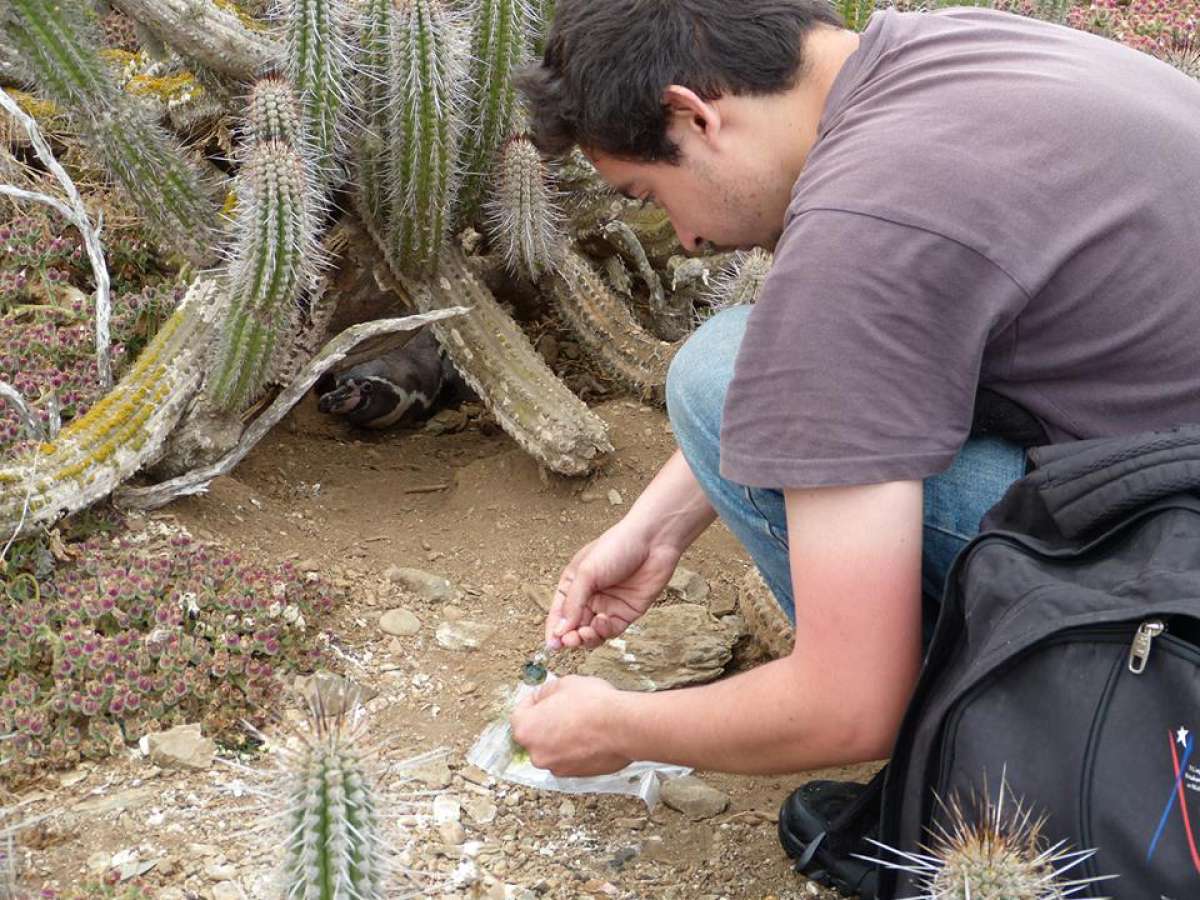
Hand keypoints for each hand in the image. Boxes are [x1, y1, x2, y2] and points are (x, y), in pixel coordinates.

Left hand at [509, 675, 631, 775]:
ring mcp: (557, 767)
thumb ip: (546, 692)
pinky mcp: (577, 775)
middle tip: (564, 708)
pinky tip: (591, 735)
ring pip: (554, 749)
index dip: (532, 702)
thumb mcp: (564, 683)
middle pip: (536, 735)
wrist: (623, 726)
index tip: (543, 697)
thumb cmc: (593, 704)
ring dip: (562, 737)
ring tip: (581, 721)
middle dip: (547, 722)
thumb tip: (544, 697)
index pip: (519, 714)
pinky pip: (571, 759)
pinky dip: (576, 749)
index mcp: (527, 730)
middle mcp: (537, 754)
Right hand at [547, 519, 681, 649]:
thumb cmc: (617, 547)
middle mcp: (590, 597)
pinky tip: (602, 622)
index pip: (559, 612)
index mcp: (574, 584)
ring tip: (584, 634)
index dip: (554, 630)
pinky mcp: (627, 612)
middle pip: (575, 626)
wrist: (653, 541)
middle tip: (569, 641)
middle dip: (570, 636)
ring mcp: (609, 606)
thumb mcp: (587, 573)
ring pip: (592, 633)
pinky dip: (604, 631)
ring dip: (586, 638)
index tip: (552, 645)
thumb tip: (559, 630)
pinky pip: (612, 630)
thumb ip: (573, 603)